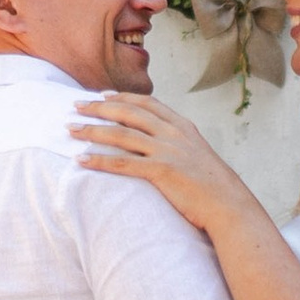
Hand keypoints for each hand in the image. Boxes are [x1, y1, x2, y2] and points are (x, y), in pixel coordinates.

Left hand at [73, 91, 263, 240]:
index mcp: (182, 126)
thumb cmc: (212, 185)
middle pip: (129, 112)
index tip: (102, 95)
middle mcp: (173, 133)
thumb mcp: (197, 154)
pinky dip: (98, 160)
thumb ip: (177, 143)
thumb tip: (158, 142)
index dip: (122, 97)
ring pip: (121, 135)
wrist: (229, 205)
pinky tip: (81, 160)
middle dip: (99, 107)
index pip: (147, 102)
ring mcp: (167, 151)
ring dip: (92, 130)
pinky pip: (122, 163)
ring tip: (71, 129)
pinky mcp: (161, 172)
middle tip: (76, 105)